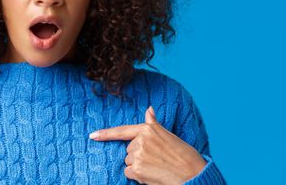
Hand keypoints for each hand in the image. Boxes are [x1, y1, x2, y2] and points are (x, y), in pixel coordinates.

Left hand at [89, 106, 206, 184]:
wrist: (193, 174)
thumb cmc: (183, 155)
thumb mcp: (168, 135)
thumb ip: (154, 124)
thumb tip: (149, 109)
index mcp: (148, 129)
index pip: (122, 131)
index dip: (106, 134)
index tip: (92, 136)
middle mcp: (141, 140)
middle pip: (128, 150)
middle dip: (138, 156)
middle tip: (157, 160)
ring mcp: (137, 154)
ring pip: (129, 162)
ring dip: (138, 167)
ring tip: (156, 167)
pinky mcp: (136, 168)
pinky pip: (129, 173)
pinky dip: (137, 177)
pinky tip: (151, 175)